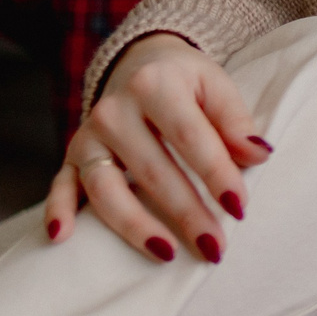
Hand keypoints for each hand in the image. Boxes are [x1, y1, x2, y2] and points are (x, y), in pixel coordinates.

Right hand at [47, 32, 270, 261]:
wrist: (140, 62)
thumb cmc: (186, 81)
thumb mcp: (215, 84)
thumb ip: (235, 120)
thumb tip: (258, 154)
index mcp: (155, 84)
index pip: (190, 137)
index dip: (216, 174)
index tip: (239, 208)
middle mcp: (114, 109)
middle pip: (152, 170)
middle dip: (185, 213)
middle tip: (215, 247)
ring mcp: (88, 134)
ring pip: (105, 187)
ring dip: (135, 225)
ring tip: (167, 254)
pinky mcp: (72, 155)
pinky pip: (61, 185)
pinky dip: (58, 210)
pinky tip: (62, 239)